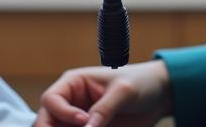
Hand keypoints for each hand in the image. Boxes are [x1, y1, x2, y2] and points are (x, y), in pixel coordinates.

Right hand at [35, 60, 173, 126]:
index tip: (83, 122)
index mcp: (73, 84)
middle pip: (46, 122)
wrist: (158, 97)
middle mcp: (71, 104)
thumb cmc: (139, 83)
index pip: (51, 100)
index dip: (63, 113)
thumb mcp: (123, 91)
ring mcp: (78, 123)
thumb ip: (104, 109)